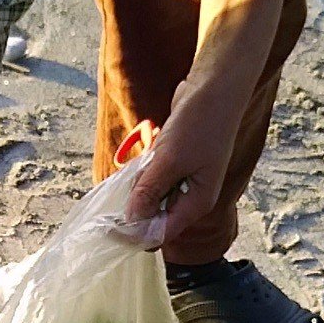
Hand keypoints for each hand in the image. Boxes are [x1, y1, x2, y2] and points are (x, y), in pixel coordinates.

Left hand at [121, 76, 245, 250]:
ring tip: (149, 159)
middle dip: (136, 207)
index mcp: (196, 204)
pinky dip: (145, 172)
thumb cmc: (199, 123)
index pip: (160, 235)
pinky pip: (154, 179)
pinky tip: (149, 153)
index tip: (109, 227)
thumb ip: (148, 191)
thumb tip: (130, 221)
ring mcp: (185, 182)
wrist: (214, 87)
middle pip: (155, 219)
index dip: (134, 235)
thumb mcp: (169, 160)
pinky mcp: (176, 166)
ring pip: (152, 198)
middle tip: (129, 183)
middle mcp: (191, 198)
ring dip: (140, 186)